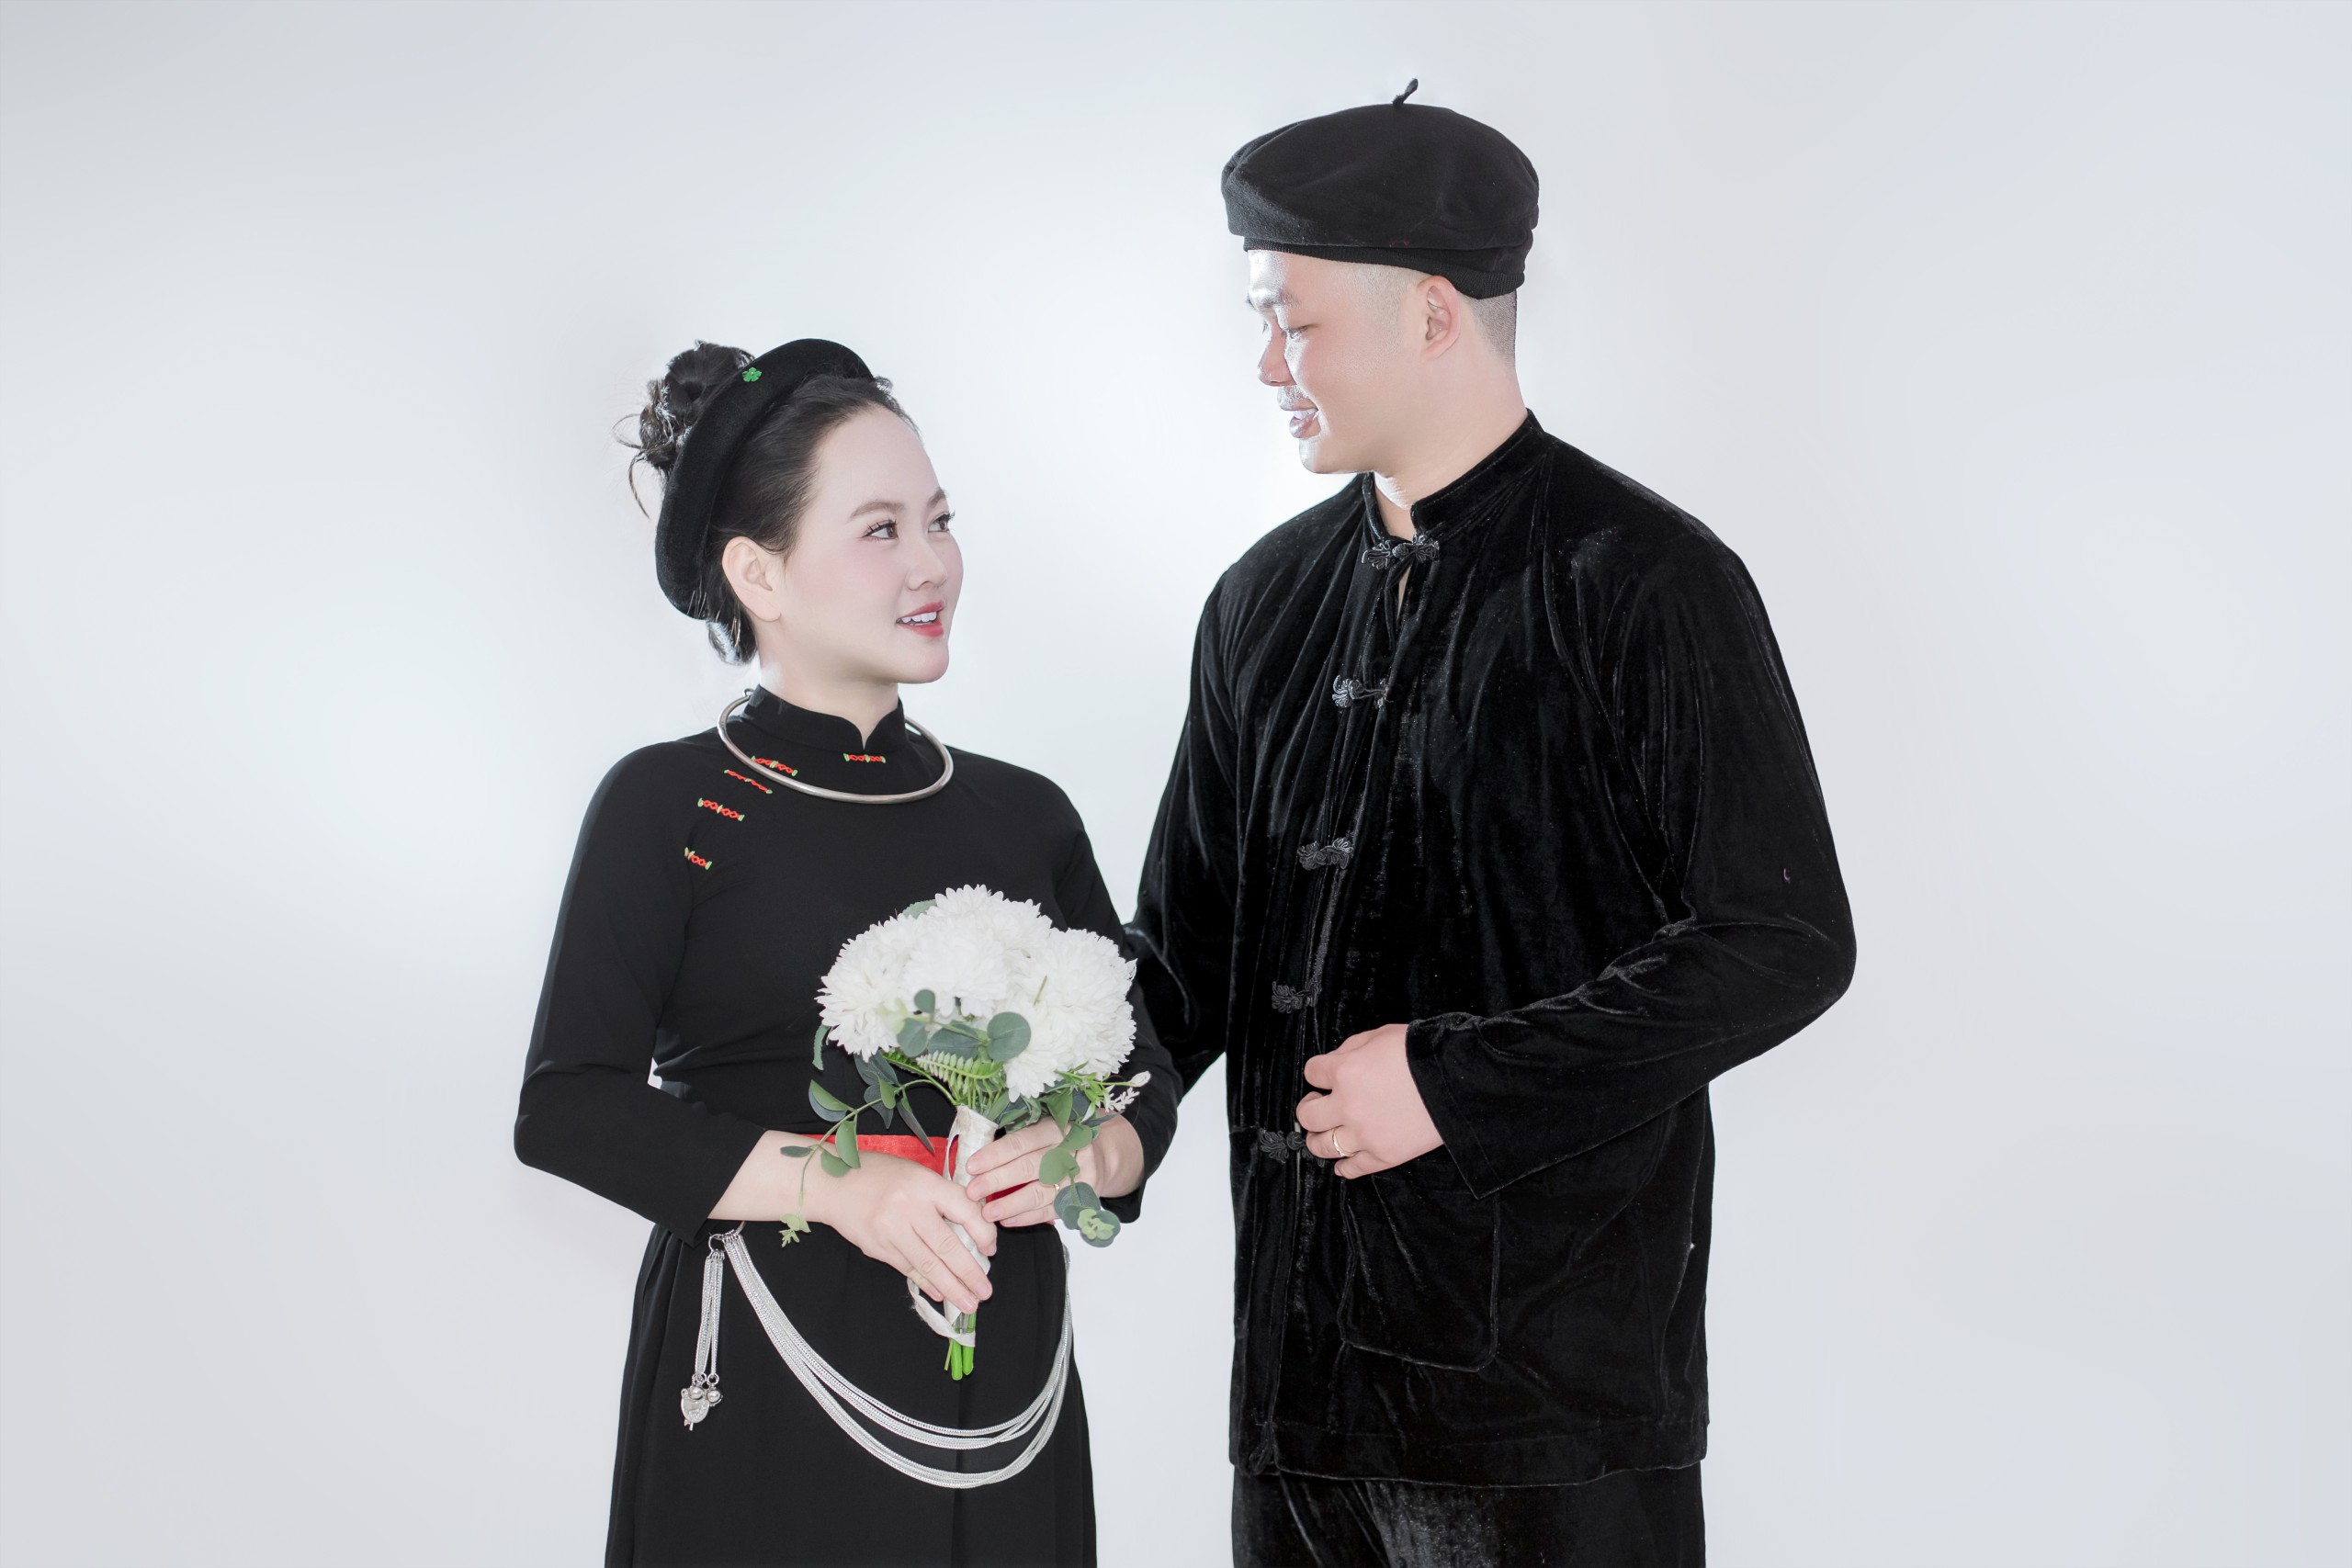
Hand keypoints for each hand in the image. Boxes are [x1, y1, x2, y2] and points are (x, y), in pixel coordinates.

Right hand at [802, 1146, 998, 1314]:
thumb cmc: (880, 1174)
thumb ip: (942, 1197)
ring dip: (952, 1287)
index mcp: (925, 1184)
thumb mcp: (916, 1174)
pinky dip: (927, 1282)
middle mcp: (910, 1208)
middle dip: (970, 1273)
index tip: (991, 1250)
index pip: (965, 1211)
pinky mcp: (877, 1248)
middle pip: (948, 1246)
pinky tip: (941, 1293)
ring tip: (969, 1303)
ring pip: (929, 1264)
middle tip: (985, 1292)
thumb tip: (973, 1228)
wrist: (833, 1184)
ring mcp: (892, 1230)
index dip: (983, 1233)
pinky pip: (908, 1269)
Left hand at [965, 1114, 1143, 1226]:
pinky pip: (1050, 1211)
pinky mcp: (1081, 1198)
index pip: (1022, 1141)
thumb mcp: (1044, 1128)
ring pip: (1039, 1193)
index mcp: (1056, 1128)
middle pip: (1029, 1167)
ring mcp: (1078, 1177)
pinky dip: (1027, 1218)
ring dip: (1010, 1204)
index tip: (971, 1166)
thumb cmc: (1060, 1141)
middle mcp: (1069, 1151)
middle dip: (997, 1181)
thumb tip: (975, 1156)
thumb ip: (1017, 1140)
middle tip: (972, 1191)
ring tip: (986, 1213)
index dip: (995, 1155)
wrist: (1102, 1156)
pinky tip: (1007, 1221)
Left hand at [1296, 1023, 1441, 1178]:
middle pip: (1308, 1116)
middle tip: (1318, 1105)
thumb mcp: (1381, 1034)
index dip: (1317, 1073)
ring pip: (1322, 1146)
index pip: (1311, 1073)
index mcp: (1344, 1072)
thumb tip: (1336, 1061)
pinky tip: (1343, 1162)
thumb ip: (1352, 1047)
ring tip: (1327, 1132)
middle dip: (1309, 1108)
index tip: (1324, 1076)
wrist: (1457, 1081)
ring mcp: (1364, 1135)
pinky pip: (1353, 1168)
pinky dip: (1344, 1167)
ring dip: (1319, 1139)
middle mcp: (1347, 1106)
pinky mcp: (1383, 1156)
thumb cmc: (1421, 1053)